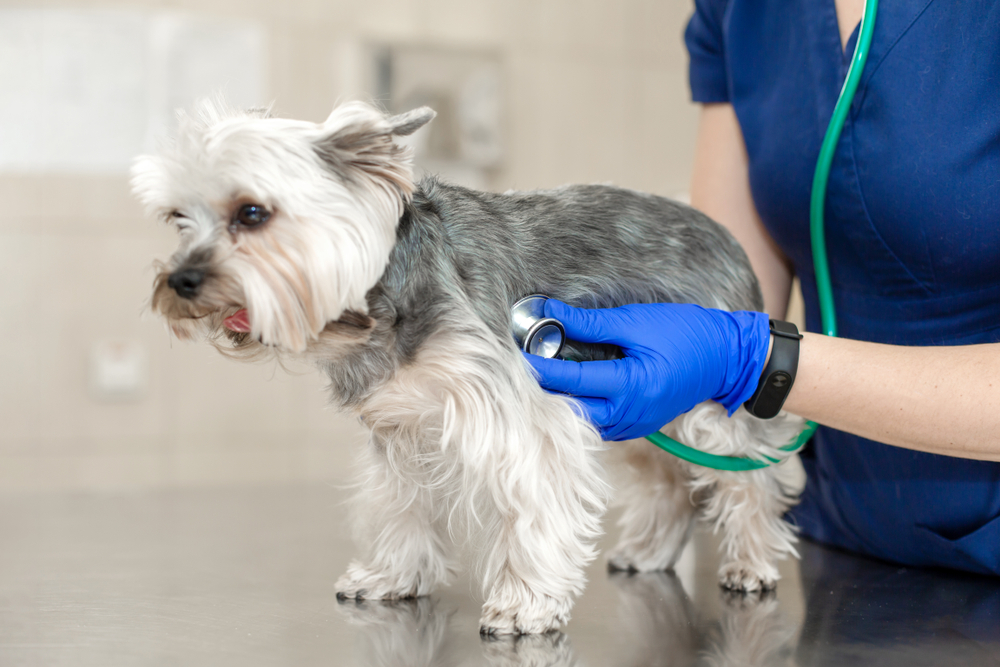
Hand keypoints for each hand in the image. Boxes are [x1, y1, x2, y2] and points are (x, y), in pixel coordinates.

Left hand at [523, 300, 769, 440]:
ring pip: (584, 423)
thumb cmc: (686, 334)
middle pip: (571, 412)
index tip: (514, 354)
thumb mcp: (637, 321)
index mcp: (630, 387)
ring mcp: (634, 425)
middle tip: (518, 372)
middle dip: (544, 394)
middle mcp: (630, 414)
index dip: (539, 368)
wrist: (728, 359)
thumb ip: (590, 323)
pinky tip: (567, 391)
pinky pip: (600, 423)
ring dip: (561, 404)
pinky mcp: (637, 425)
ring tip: (537, 382)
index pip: (571, 381)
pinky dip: (581, 408)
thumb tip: (549, 315)